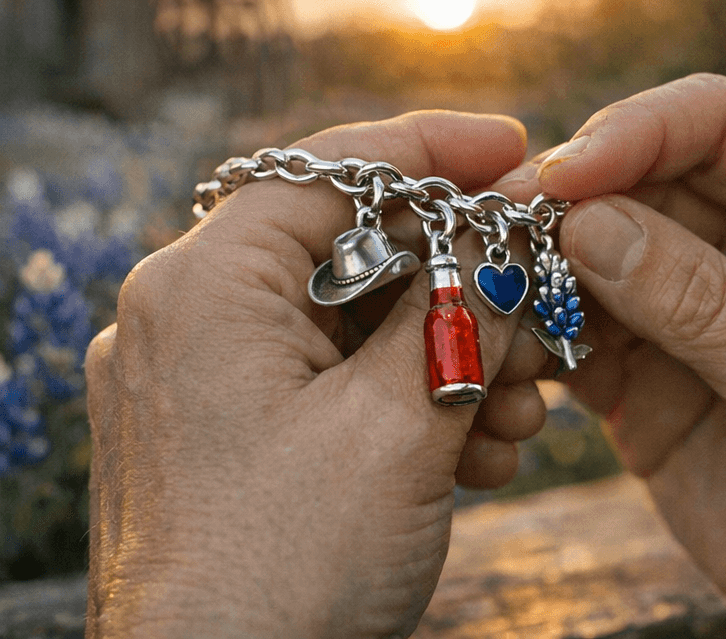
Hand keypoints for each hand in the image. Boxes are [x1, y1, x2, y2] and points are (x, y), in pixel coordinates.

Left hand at [86, 112, 551, 637]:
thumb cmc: (283, 576)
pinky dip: (405, 407)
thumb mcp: (399, 425)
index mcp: (201, 288)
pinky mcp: (221, 447)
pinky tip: (475, 454)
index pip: (328, 169)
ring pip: (350, 329)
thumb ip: (462, 308)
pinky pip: (328, 391)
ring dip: (447, 359)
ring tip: (519, 412)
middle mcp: (184, 323)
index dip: (434, 151)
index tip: (518, 149)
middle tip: (540, 305)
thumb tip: (512, 234)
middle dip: (458, 285)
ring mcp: (198, 389)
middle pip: (349, 253)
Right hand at [538, 75, 725, 638]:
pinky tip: (514, 351)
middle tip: (495, 234)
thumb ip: (700, 301)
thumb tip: (586, 219)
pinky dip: (540, 333)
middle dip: (569, 201)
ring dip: (543, 267)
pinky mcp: (650, 373)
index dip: (633, 131)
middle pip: (640, 176)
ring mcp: (699, 305)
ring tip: (493, 295)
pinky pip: (578, 328)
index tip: (563, 176)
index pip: (717, 123)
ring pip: (596, 249)